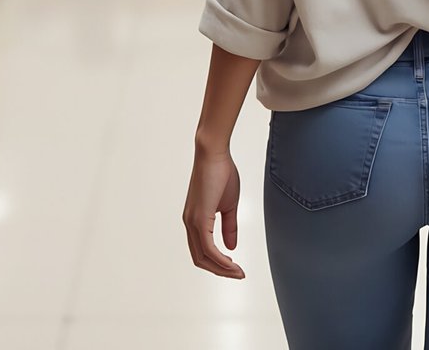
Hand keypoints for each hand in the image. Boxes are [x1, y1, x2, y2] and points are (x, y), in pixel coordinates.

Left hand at [183, 147, 244, 278]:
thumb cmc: (221, 173)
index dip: (218, 264)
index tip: (235, 268)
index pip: (202, 251)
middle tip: (238, 275)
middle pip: (200, 259)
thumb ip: (229, 227)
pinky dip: (221, 259)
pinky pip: (208, 248)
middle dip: (220, 271)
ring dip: (222, 269)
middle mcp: (189, 223)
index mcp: (195, 220)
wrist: (214, 153)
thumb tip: (232, 247)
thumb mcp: (229, 206)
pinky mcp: (199, 218)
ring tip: (238, 272)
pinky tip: (232, 262)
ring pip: (203, 257)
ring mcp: (192, 222)